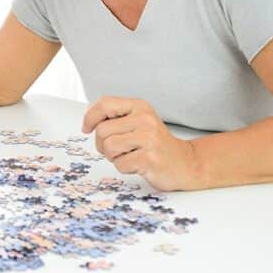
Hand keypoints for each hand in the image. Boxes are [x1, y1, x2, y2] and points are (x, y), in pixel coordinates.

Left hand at [81, 96, 201, 190]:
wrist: (187, 163)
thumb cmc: (156, 144)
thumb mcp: (138, 122)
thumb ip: (116, 117)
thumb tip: (89, 121)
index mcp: (140, 106)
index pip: (104, 104)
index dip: (90, 117)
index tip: (86, 128)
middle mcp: (145, 119)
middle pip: (102, 131)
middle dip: (102, 144)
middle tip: (117, 150)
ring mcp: (148, 138)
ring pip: (108, 147)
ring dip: (113, 157)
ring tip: (128, 156)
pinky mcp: (149, 158)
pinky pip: (120, 164)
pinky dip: (124, 168)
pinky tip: (138, 165)